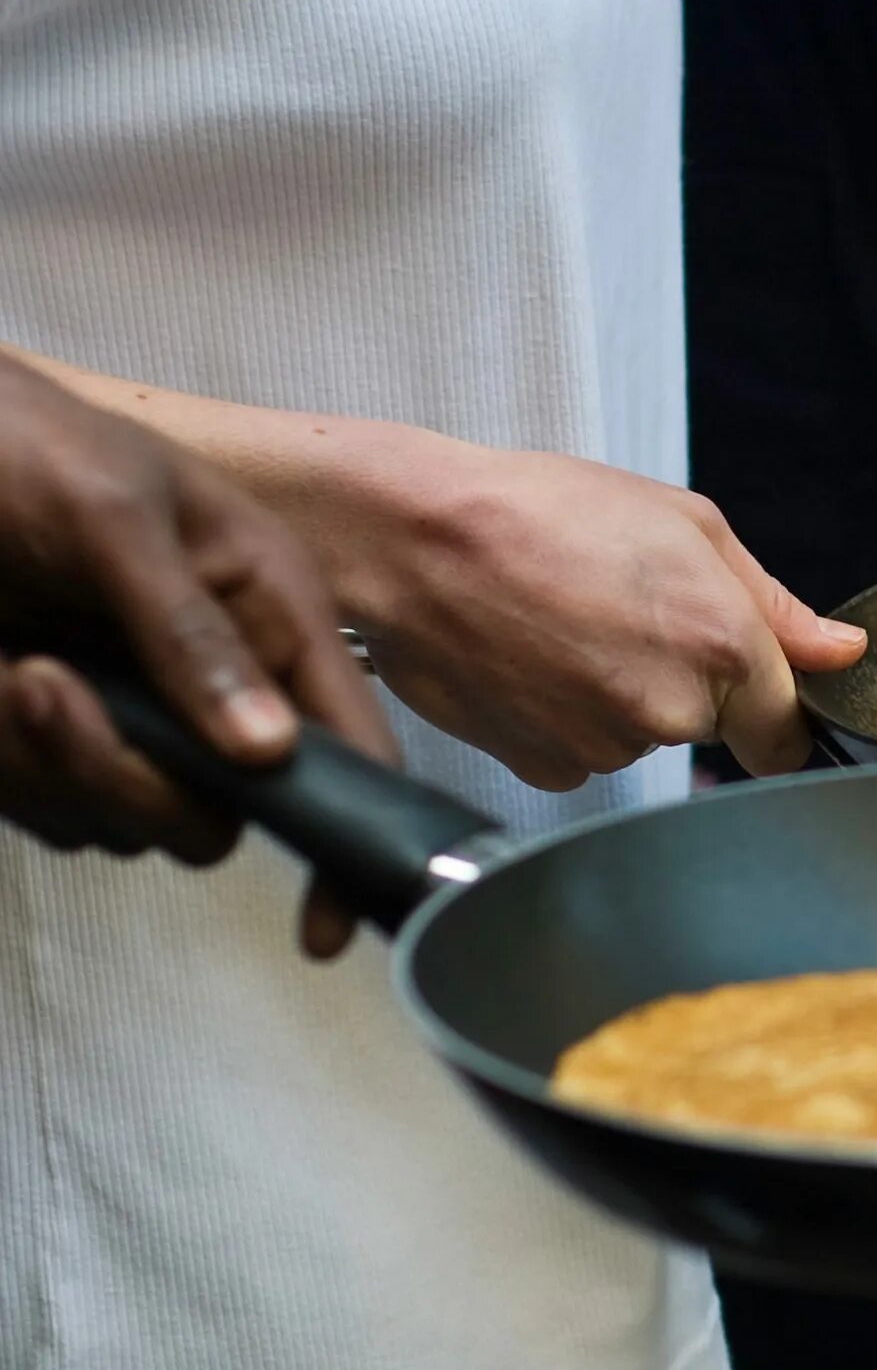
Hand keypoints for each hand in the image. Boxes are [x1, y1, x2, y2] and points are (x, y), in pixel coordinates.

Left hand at [0, 358, 396, 955]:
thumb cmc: (20, 444)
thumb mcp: (114, 516)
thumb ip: (193, 634)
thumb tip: (269, 752)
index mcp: (271, 610)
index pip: (349, 743)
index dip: (351, 831)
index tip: (325, 926)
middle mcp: (216, 678)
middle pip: (222, 813)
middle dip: (131, 777)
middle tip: (49, 691)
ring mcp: (135, 716)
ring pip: (128, 821)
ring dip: (54, 764)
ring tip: (10, 670)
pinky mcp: (56, 738)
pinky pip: (52, 808)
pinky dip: (11, 763)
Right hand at [344, 446, 863, 790]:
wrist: (411, 540)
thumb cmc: (540, 512)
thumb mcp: (684, 525)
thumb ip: (775, 604)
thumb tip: (840, 652)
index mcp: (724, 647)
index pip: (785, 738)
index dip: (769, 713)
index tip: (746, 690)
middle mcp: (671, 711)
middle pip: (706, 731)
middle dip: (682, 686)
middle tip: (622, 615)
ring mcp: (602, 747)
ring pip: (637, 739)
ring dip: (616, 697)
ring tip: (565, 624)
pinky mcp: (542, 768)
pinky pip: (579, 753)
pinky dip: (563, 718)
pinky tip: (532, 659)